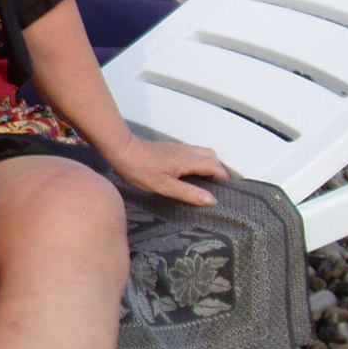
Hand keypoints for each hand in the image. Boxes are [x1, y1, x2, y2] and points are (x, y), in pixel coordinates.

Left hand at [106, 134, 228, 206]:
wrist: (121, 150)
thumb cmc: (139, 168)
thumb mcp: (164, 186)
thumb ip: (188, 193)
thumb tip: (211, 200)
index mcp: (188, 161)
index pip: (215, 167)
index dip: (223, 178)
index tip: (225, 191)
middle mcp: (186, 151)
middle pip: (212, 157)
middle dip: (218, 171)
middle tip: (216, 187)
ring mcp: (178, 148)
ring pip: (202, 153)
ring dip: (208, 165)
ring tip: (204, 182)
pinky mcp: (170, 148)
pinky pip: (191, 152)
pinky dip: (197, 161)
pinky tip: (188, 173)